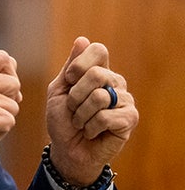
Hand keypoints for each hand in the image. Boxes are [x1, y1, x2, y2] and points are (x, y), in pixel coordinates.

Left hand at [45, 37, 137, 183]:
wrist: (66, 150)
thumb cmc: (62, 120)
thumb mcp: (58, 90)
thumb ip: (70, 67)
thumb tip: (82, 40)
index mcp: (99, 71)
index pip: (98, 50)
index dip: (79, 64)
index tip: (69, 80)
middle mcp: (115, 82)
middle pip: (96, 74)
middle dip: (75, 96)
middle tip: (73, 109)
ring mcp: (125, 99)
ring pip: (99, 97)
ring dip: (81, 114)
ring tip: (81, 122)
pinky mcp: (130, 118)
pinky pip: (105, 116)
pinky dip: (90, 127)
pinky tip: (91, 132)